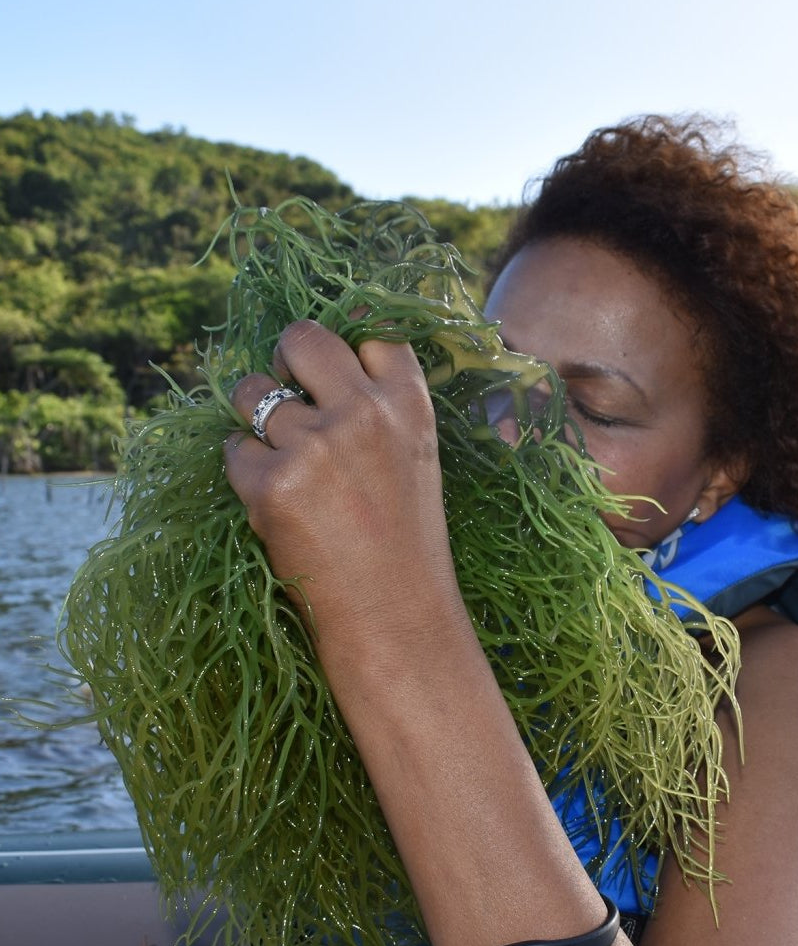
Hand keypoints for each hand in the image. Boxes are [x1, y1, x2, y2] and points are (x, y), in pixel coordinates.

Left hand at [224, 320, 464, 668]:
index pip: (370, 327)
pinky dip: (245, 471)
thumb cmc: (406, 544)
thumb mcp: (414, 458)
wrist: (394, 618)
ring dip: (255, 417)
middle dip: (285, 358)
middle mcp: (363, 413)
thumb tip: (316, 362)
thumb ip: (380, 408)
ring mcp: (315, 446)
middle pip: (302, 336)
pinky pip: (234, 450)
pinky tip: (274, 502)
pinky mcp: (272, 483)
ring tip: (282, 459)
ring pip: (252, 390)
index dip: (343, 341)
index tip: (330, 366)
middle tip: (289, 393)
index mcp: (409, 404)